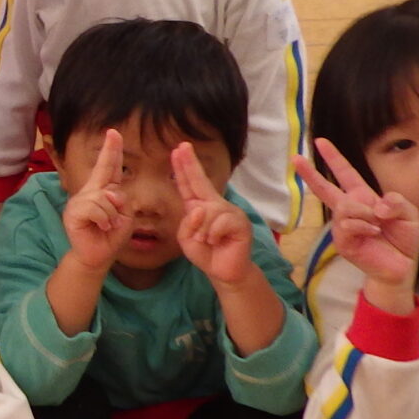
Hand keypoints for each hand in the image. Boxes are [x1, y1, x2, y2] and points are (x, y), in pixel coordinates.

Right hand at [62, 127, 133, 274]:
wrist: (97, 257)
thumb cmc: (111, 236)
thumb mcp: (126, 218)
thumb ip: (122, 203)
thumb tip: (108, 194)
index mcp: (104, 191)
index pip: (109, 167)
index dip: (111, 149)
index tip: (113, 132)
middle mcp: (90, 191)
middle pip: (104, 172)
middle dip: (112, 170)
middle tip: (113, 209)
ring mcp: (80, 200)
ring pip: (104, 197)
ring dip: (112, 215)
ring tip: (108, 226)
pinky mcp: (73, 212)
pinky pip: (96, 208)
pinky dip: (104, 219)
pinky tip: (101, 227)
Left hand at [172, 142, 255, 287]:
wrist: (223, 272)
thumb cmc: (205, 253)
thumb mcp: (186, 238)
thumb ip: (187, 222)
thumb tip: (200, 209)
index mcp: (200, 207)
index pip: (189, 184)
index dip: (183, 168)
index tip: (178, 150)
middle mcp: (215, 205)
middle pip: (201, 181)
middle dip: (190, 164)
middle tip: (182, 146)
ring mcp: (230, 212)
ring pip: (207, 211)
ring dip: (201, 230)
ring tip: (208, 241)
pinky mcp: (241, 222)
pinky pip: (219, 222)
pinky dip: (213, 235)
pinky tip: (218, 242)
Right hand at [297, 137, 418, 310]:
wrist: (401, 267)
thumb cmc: (404, 240)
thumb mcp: (410, 215)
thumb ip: (398, 202)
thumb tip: (376, 204)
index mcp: (364, 198)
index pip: (346, 174)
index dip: (334, 158)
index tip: (320, 142)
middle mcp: (349, 209)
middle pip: (325, 188)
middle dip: (310, 173)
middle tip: (295, 158)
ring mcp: (343, 226)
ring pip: (344, 207)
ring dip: (363, 212)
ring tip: (378, 225)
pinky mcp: (342, 241)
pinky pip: (346, 225)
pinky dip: (363, 225)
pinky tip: (373, 231)